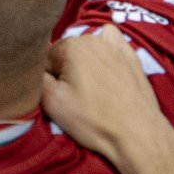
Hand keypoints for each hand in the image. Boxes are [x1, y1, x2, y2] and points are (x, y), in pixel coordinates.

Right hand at [41, 26, 167, 165]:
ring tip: (93, 87)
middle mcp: (92, 39)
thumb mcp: (53, 103)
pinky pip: (111, 42)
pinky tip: (108, 67)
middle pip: (66, 53)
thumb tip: (35, 69)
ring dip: (85, 62)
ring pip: (87, 48)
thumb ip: (37, 79)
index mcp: (71, 47)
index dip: (48, 78)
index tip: (58, 95)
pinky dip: (106, 49)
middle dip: (66, 70)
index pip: (46, 58)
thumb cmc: (94, 119)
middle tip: (75, 96)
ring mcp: (115, 45)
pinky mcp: (132, 56)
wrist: (138, 134)